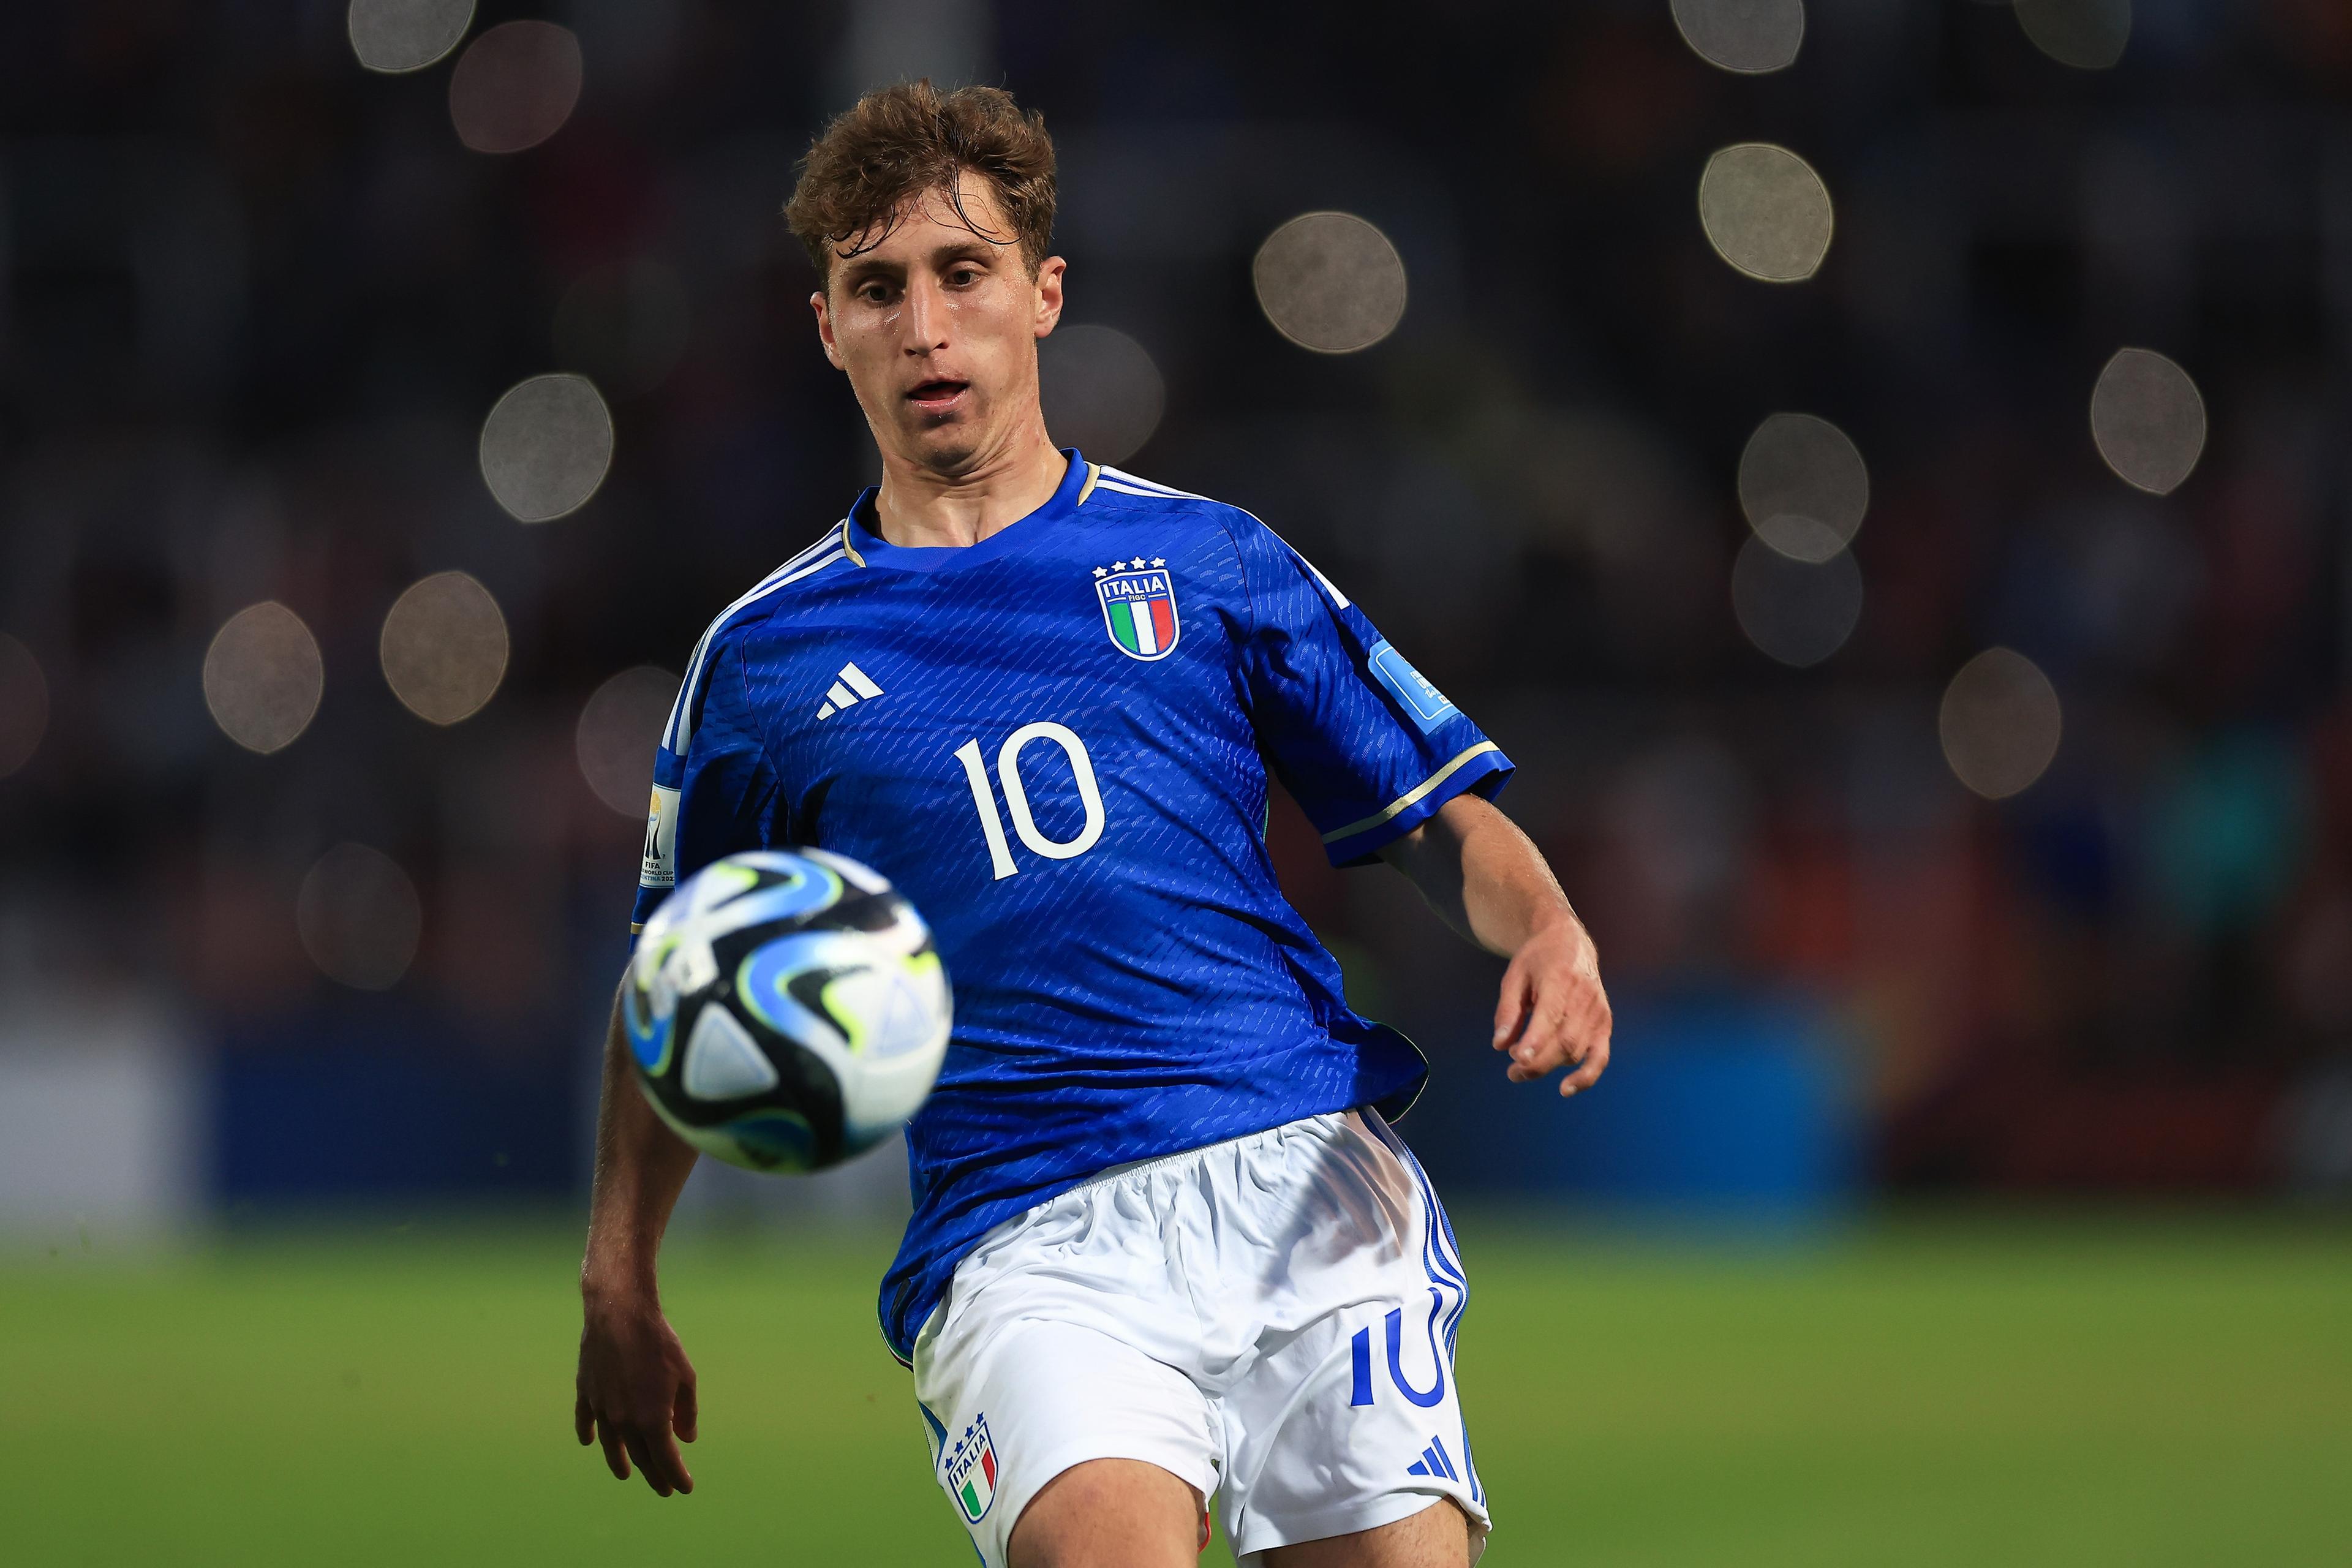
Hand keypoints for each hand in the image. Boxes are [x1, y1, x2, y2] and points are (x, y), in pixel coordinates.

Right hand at [575, 1285, 698, 1495]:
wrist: (620, 1315)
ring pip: (611, 1447)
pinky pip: (586, 1422)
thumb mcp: (685, 1377)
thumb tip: (686, 1439)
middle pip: (640, 1458)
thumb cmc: (659, 1343)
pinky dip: (588, 1434)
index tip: (684, 1487)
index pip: (666, 1460)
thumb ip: (686, 1412)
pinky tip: (590, 1442)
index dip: (676, 1476)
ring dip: (620, 1463)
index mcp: (653, 1420)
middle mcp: (624, 1422)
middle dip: (655, 1475)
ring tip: (626, 1474)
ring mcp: (601, 1410)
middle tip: (663, 1487)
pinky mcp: (586, 1393)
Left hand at [1492, 914, 1611, 1095]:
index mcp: (1560, 978)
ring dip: (1549, 1067)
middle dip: (1537, 1063)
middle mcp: (1584, 996)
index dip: (1535, 1040)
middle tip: (1512, 1072)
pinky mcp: (1604, 1024)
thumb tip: (1500, 1045)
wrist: (1570, 943)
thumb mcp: (1514, 976)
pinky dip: (1586, 1076)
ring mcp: (1598, 1012)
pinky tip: (1566, 1089)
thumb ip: (1507, 1010)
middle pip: (1564, 1041)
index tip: (1518, 1059)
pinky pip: (1600, 1057)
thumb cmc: (1537, 960)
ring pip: (1576, 1051)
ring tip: (1522, 1068)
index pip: (1551, 1015)